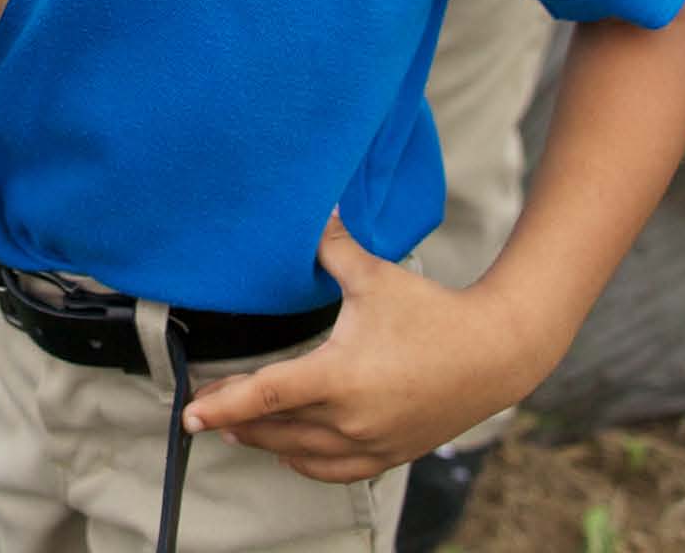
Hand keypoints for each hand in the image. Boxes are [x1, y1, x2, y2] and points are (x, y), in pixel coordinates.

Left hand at [179, 214, 555, 482]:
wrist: (495, 354)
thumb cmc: (433, 314)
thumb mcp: (376, 277)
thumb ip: (333, 249)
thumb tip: (312, 214)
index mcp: (339, 376)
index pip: (265, 396)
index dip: (223, 405)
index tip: (189, 413)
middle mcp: (350, 418)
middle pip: (273, 429)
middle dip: (235, 420)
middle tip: (205, 408)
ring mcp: (371, 442)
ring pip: (299, 453)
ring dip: (264, 442)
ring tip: (236, 428)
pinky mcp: (390, 454)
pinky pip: (334, 470)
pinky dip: (305, 462)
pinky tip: (289, 451)